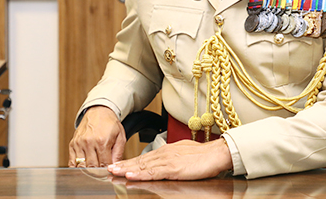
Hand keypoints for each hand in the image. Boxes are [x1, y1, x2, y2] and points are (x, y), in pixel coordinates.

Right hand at [69, 106, 126, 167]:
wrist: (99, 111)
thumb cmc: (110, 123)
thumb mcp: (120, 136)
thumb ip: (118, 153)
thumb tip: (114, 167)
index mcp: (102, 141)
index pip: (104, 164)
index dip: (107, 170)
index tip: (109, 171)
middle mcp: (89, 143)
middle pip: (92, 167)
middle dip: (98, 172)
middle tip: (102, 172)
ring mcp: (79, 143)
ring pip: (81, 166)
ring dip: (88, 170)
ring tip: (94, 169)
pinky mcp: (72, 143)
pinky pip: (72, 161)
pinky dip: (77, 167)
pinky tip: (83, 167)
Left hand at [107, 138, 232, 180]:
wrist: (217, 154)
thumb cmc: (204, 156)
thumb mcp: (184, 155)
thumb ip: (172, 159)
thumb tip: (165, 164)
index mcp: (167, 151)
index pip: (145, 157)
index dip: (130, 161)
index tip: (118, 165)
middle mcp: (165, 153)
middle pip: (140, 160)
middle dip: (123, 164)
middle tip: (108, 168)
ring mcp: (168, 160)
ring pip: (143, 166)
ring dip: (127, 168)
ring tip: (114, 171)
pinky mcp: (173, 168)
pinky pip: (153, 172)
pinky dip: (140, 173)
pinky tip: (131, 174)